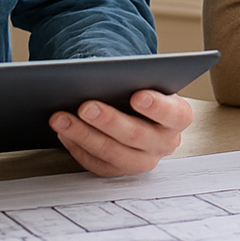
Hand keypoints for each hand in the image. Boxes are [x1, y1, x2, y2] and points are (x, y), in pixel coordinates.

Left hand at [50, 90, 192, 176]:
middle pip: (137, 135)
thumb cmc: (140, 89)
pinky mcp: (120, 171)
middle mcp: (164, 142)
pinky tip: (63, 132)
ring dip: (83, 135)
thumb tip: (102, 69)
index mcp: (178, 116)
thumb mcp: (145, 80)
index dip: (156, 106)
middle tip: (85, 106)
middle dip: (108, 120)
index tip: (137, 95)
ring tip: (61, 118)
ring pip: (112, 153)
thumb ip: (133, 78)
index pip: (174, 114)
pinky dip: (78, 147)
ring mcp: (143, 160)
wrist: (136, 110)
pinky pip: (97, 164)